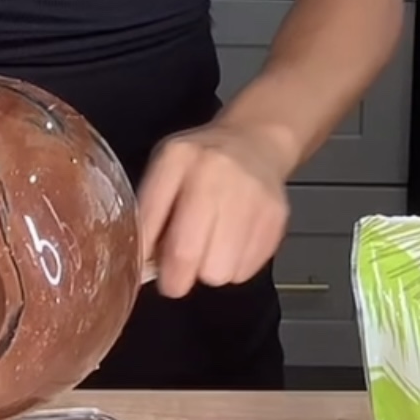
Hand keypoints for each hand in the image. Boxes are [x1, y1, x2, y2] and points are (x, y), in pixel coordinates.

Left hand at [137, 120, 290, 298]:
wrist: (256, 142)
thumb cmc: (201, 163)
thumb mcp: (165, 171)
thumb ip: (150, 212)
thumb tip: (142, 263)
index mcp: (179, 158)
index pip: (152, 220)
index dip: (145, 257)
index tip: (150, 273)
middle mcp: (217, 172)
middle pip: (189, 254)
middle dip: (178, 277)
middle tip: (179, 272)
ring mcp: (251, 195)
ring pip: (221, 272)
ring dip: (210, 270)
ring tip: (211, 247)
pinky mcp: (277, 218)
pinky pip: (246, 271)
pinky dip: (235, 266)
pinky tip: (233, 242)